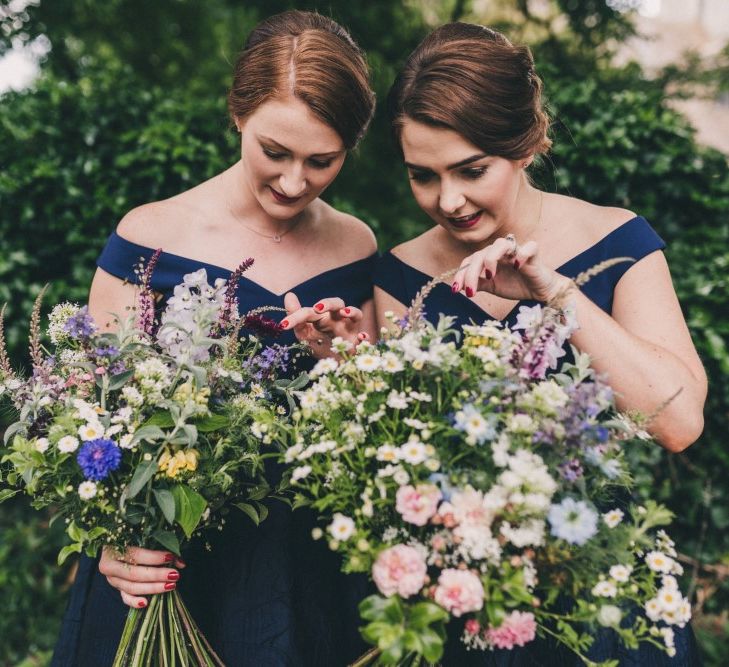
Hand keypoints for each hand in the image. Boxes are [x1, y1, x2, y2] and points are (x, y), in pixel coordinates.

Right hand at [99, 546, 184, 607]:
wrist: (118, 546)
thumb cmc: (134, 538)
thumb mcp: (144, 540)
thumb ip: (160, 549)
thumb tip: (181, 564)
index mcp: (114, 549)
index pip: (136, 555)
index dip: (154, 557)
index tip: (171, 557)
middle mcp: (110, 566)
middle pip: (134, 574)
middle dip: (156, 575)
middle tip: (174, 575)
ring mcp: (112, 579)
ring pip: (131, 587)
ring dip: (152, 588)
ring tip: (170, 586)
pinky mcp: (117, 588)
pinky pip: (125, 597)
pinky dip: (134, 602)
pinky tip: (147, 602)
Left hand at [280, 292, 368, 358]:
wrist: (335, 364)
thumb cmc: (320, 346)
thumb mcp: (305, 335)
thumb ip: (296, 319)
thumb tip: (289, 295)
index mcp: (322, 317)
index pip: (309, 312)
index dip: (295, 317)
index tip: (283, 325)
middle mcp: (337, 319)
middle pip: (337, 303)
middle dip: (328, 303)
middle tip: (317, 308)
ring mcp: (349, 329)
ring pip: (356, 313)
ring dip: (352, 311)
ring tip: (345, 313)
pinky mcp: (358, 342)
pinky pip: (364, 336)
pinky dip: (364, 336)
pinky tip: (361, 337)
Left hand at [451, 236, 570, 302]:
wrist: (539, 291)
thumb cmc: (516, 285)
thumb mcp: (492, 287)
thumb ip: (478, 283)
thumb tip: (459, 287)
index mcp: (489, 257)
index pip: (470, 260)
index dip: (461, 274)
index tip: (456, 291)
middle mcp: (500, 251)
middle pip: (481, 254)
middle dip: (471, 273)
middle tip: (470, 292)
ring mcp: (516, 250)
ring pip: (500, 244)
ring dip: (491, 259)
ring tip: (489, 276)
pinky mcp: (534, 253)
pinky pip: (528, 246)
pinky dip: (522, 254)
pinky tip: (517, 267)